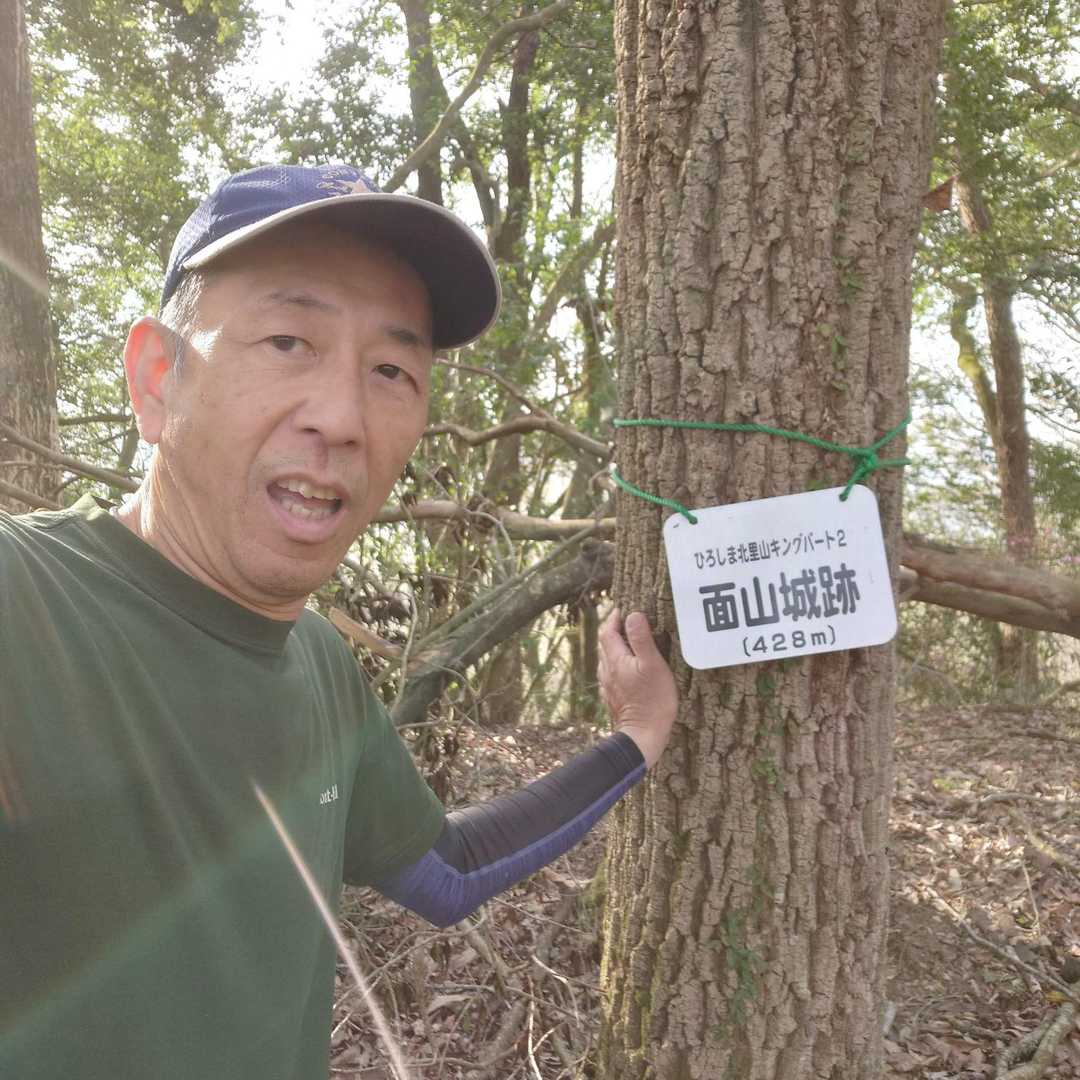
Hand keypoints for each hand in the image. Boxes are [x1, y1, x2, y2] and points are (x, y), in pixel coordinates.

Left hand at [598, 608, 677, 767]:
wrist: (643, 735)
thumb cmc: (652, 699)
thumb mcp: (652, 664)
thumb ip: (641, 638)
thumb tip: (633, 615)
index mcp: (615, 660)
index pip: (607, 631)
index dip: (614, 618)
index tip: (624, 609)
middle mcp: (607, 671)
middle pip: (605, 644)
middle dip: (614, 630)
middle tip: (628, 623)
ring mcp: (609, 686)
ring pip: (607, 660)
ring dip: (616, 648)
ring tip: (630, 643)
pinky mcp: (613, 698)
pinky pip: (612, 675)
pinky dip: (619, 665)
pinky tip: (629, 669)